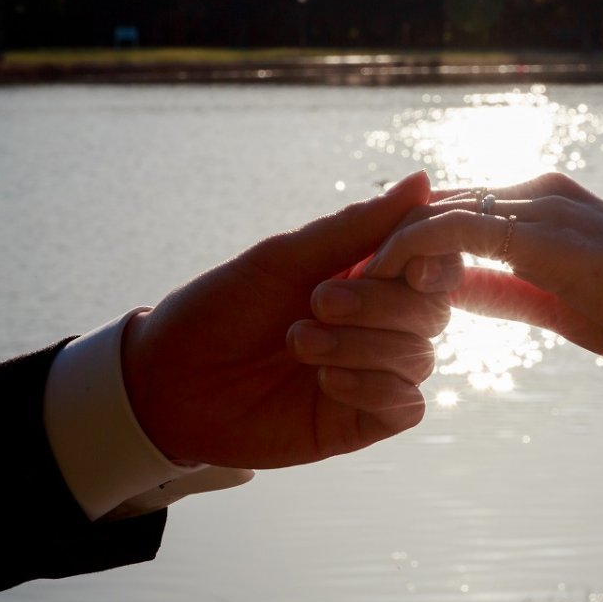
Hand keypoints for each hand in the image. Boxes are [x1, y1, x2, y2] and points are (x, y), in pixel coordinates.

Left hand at [120, 171, 446, 467]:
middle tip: (317, 301)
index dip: (432, 260)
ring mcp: (374, 373)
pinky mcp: (363, 421)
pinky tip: (324, 382)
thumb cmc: (221, 310)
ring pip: (419, 356)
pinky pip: (407, 405)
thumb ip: (357, 226)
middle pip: (432, 310)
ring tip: (299, 342)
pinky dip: (372, 388)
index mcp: (368, 277)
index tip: (392, 262)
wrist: (168, 382)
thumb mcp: (286, 258)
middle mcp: (381, 324)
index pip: (434, 264)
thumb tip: (422, 180)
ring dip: (360, 346)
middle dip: (380, 304)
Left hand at [365, 173, 602, 372]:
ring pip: (433, 215)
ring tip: (345, 289)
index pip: (455, 211)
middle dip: (383, 242)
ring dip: (384, 250)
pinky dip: (409, 256)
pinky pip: (449, 233)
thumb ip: (501, 288)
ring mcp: (536, 206)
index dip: (407, 243)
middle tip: (338, 282)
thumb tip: (447, 291)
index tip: (368, 280)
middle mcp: (534, 191)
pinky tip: (382, 289)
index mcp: (542, 202)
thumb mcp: (555, 301)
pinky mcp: (537, 233)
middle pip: (434, 206)